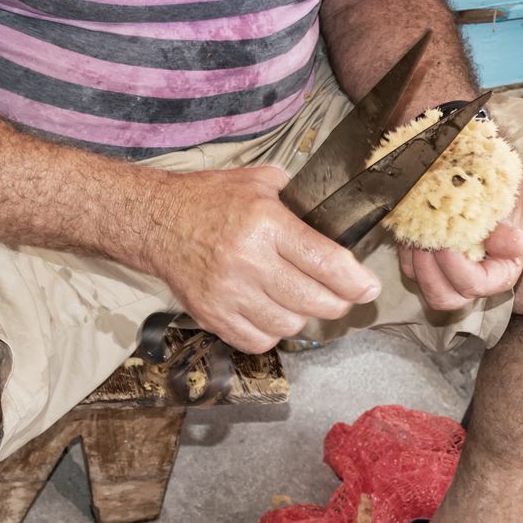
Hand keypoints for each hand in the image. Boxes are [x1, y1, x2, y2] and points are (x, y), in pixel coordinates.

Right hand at [141, 165, 380, 353]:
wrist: (154, 220)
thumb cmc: (209, 199)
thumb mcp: (257, 182)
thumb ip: (298, 198)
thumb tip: (335, 218)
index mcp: (265, 223)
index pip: (325, 262)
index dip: (355, 281)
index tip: (368, 287)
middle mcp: (247, 261)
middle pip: (314, 300)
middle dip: (338, 302)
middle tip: (341, 295)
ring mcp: (228, 293)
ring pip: (290, 324)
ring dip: (302, 315)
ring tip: (297, 298)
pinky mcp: (211, 316)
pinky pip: (260, 340)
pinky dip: (272, 331)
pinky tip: (270, 312)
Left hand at [398, 177, 522, 309]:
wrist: (488, 189)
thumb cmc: (503, 201)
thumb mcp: (511, 209)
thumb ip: (509, 229)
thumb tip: (515, 244)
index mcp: (500, 276)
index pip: (474, 285)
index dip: (457, 267)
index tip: (448, 241)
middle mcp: (472, 285)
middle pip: (443, 298)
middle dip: (428, 270)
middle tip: (427, 239)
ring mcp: (446, 278)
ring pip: (420, 283)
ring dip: (415, 257)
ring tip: (420, 227)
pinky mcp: (426, 268)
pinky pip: (408, 268)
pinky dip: (407, 249)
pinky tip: (413, 225)